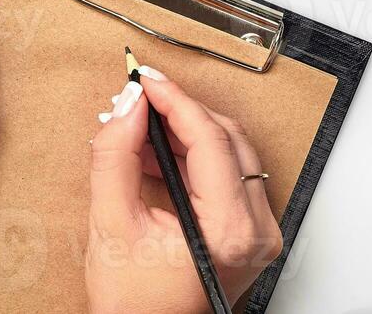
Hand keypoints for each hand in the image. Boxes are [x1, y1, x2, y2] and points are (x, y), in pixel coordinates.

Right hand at [85, 65, 282, 313]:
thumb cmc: (134, 305)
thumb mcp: (111, 226)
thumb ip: (115, 158)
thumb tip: (128, 106)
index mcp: (229, 230)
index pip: (209, 140)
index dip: (174, 101)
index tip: (147, 80)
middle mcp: (257, 230)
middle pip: (226, 139)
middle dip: (180, 113)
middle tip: (139, 99)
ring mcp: (260, 231)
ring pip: (231, 152)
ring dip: (187, 133)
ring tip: (141, 127)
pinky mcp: (252, 231)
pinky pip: (230, 174)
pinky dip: (196, 157)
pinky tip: (158, 152)